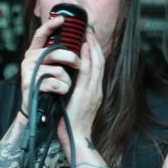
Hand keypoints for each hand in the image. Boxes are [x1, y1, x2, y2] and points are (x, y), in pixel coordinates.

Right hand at [19, 15, 80, 116]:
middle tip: (78, 64)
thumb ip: (61, 54)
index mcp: (36, 52)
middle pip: (55, 52)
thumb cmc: (50, 87)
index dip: (50, 25)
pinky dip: (61, 89)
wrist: (39, 109)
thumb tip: (80, 41)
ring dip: (67, 80)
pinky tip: (58, 92)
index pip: (41, 34)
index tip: (62, 19)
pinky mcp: (29, 83)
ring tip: (65, 86)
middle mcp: (30, 58)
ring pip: (58, 69)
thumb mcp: (55, 67)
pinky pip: (54, 83)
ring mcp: (28, 71)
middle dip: (71, 58)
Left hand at [57, 25, 104, 150]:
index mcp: (95, 91)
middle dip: (95, 44)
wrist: (76, 139)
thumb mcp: (75, 104)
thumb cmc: (72, 124)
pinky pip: (89, 70)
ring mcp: (94, 90)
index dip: (94, 51)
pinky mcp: (87, 93)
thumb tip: (67, 80)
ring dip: (92, 45)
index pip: (97, 66)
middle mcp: (97, 88)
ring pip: (97, 62)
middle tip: (89, 29)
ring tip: (87, 32)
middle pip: (100, 60)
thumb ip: (75, 91)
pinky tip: (83, 46)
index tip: (89, 38)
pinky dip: (87, 56)